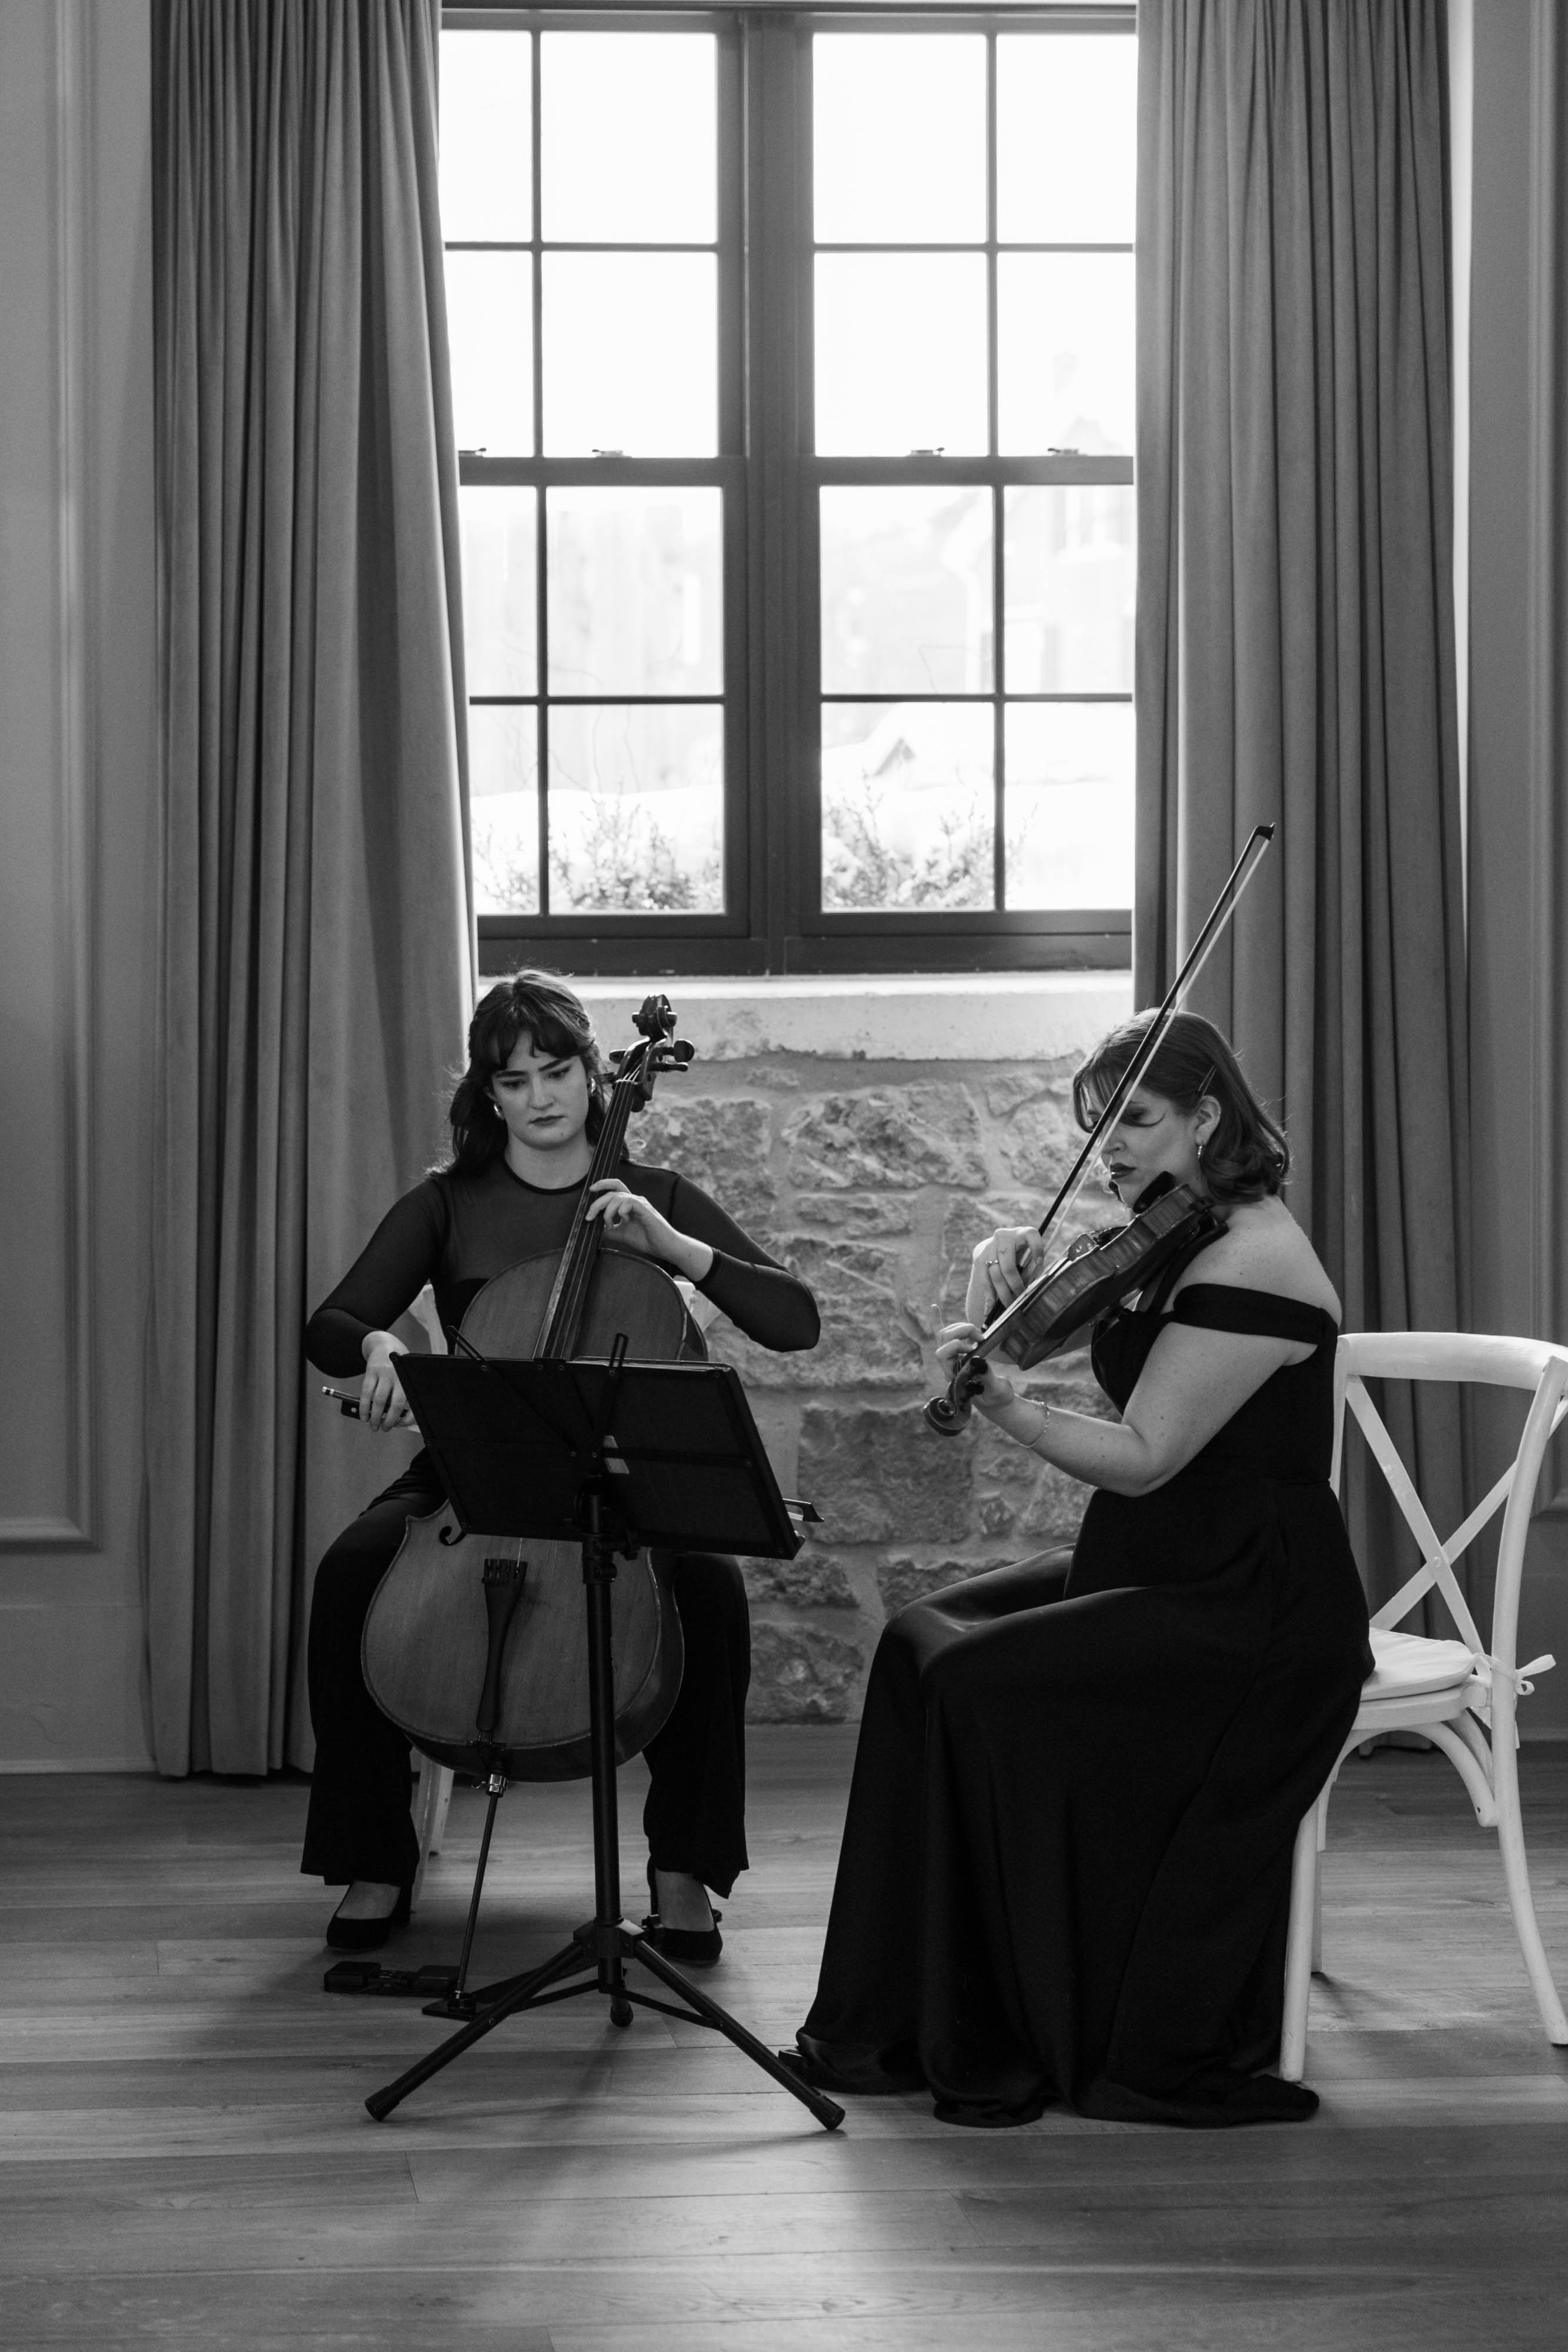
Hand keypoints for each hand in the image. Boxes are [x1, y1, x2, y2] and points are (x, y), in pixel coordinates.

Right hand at [360, 1333, 414, 1432]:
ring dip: (375, 1416)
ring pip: (378, 1400)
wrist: (384, 1344)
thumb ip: (404, 1393)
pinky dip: (364, 1407)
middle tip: (385, 1428)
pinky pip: (366, 1393)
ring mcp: (384, 1373)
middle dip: (389, 1420)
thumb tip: (402, 1418)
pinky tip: (363, 1415)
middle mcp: (399, 1376)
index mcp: (409, 1379)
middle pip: (395, 1403)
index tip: (401, 1424)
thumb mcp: (406, 1374)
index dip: (408, 1416)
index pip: (411, 1402)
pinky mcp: (371, 1372)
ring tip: (373, 1425)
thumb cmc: (399, 1364)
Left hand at [585, 1180, 714, 1282]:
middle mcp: (635, 1200)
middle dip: (596, 1203)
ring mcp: (641, 1203)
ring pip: (617, 1197)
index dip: (603, 1184)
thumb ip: (609, 1230)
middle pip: (612, 1192)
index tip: (591, 1189)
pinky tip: (624, 1222)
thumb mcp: (622, 1234)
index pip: (616, 1186)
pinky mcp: (645, 1209)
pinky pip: (628, 1202)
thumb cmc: (647, 1239)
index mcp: (630, 1204)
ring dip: (608, 1212)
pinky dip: (621, 1212)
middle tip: (589, 1217)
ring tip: (610, 1226)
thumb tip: (593, 1229)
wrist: (665, 1247)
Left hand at [934, 1321, 1016, 1413]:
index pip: (942, 1355)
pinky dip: (938, 1319)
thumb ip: (986, 1377)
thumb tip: (979, 1361)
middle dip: (961, 1332)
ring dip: (960, 1327)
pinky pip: (943, 1332)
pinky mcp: (958, 1351)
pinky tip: (934, 1307)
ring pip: (944, 1334)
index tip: (974, 1348)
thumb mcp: (996, 1390)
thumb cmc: (996, 1397)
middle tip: (980, 1338)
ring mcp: (952, 1357)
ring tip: (977, 1334)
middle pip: (943, 1339)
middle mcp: (949, 1365)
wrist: (996, 1401)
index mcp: (953, 1375)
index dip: (955, 1346)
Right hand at [966, 1225, 1044, 1323]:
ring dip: (1002, 1293)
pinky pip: (984, 1279)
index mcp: (1022, 1233)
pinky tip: (990, 1309)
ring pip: (995, 1275)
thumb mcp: (1030, 1258)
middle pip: (1008, 1265)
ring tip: (1009, 1306)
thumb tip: (1031, 1286)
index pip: (1031, 1235)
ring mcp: (989, 1246)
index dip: (1036, 1249)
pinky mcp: (980, 1257)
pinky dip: (988, 1296)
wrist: (997, 1248)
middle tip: (1020, 1298)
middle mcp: (1004, 1236)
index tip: (1039, 1263)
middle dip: (1015, 1285)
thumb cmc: (1022, 1256)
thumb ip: (1033, 1269)